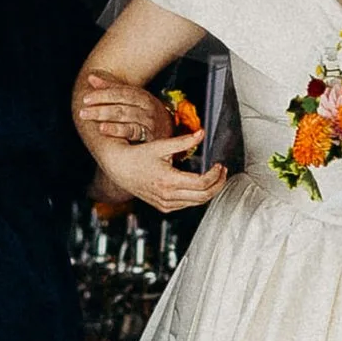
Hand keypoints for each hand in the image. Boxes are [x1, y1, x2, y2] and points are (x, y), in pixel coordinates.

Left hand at [77, 73, 186, 149]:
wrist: (168, 135)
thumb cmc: (144, 116)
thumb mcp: (131, 101)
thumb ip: (111, 89)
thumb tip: (90, 77)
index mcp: (142, 96)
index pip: (121, 92)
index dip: (103, 94)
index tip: (85, 99)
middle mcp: (148, 107)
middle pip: (122, 105)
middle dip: (101, 107)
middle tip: (82, 111)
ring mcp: (150, 122)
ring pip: (127, 116)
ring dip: (106, 116)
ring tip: (90, 118)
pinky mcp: (152, 137)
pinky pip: (133, 131)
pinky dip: (117, 130)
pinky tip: (103, 129)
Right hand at [89, 128, 227, 217]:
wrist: (119, 168)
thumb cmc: (137, 156)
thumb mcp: (161, 146)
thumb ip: (183, 141)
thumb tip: (201, 133)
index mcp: (168, 181)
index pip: (201, 183)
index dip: (215, 175)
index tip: (219, 165)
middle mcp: (167, 196)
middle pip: (203, 196)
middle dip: (217, 184)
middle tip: (223, 172)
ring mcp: (165, 204)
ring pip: (196, 202)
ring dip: (209, 191)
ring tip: (215, 177)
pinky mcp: (163, 207)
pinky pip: (186, 205)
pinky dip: (197, 196)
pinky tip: (200, 185)